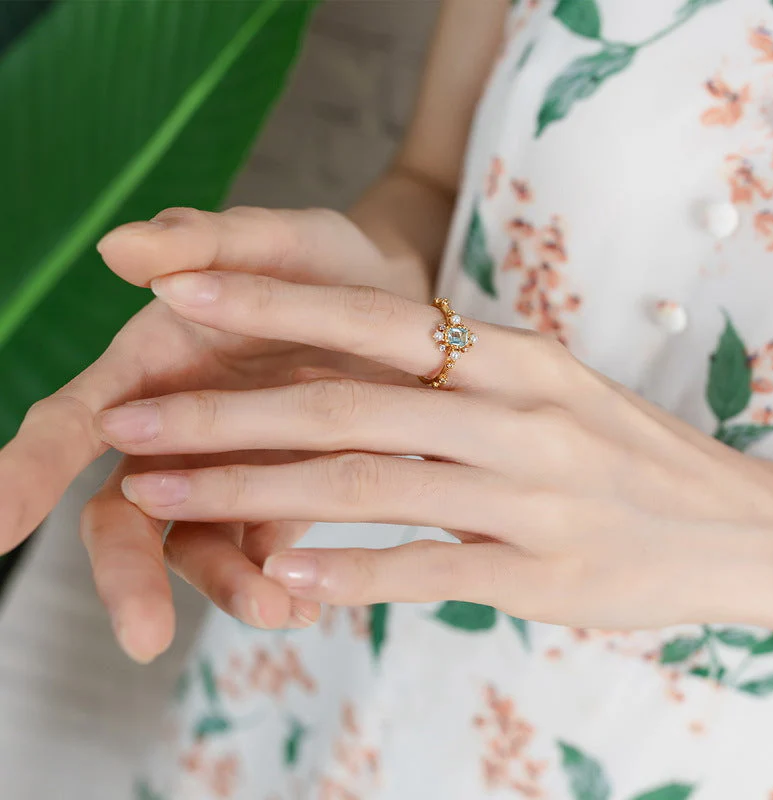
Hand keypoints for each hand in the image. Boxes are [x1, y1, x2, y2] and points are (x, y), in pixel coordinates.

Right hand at [0, 206, 423, 662]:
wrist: (393, 305)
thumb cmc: (323, 266)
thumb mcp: (278, 240)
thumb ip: (207, 241)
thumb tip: (118, 247)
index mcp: (152, 369)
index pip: (72, 423)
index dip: (27, 471)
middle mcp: (176, 431)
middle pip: (125, 512)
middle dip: (127, 573)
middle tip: (145, 636)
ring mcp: (227, 471)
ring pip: (197, 543)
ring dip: (224, 586)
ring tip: (275, 611)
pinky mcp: (279, 497)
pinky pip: (264, 552)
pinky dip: (278, 582)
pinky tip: (306, 605)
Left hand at [99, 269, 772, 638]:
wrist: (733, 525)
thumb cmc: (625, 454)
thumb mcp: (547, 392)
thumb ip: (459, 385)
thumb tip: (358, 380)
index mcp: (513, 357)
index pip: (373, 316)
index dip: (272, 302)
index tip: (181, 291)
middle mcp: (516, 412)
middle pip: (344, 402)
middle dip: (224, 411)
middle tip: (130, 419)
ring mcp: (527, 493)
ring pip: (363, 484)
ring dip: (248, 491)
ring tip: (157, 496)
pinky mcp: (537, 572)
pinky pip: (421, 567)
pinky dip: (343, 571)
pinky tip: (276, 576)